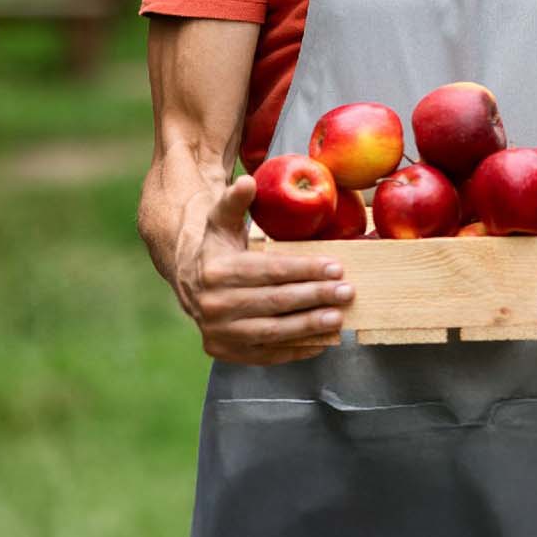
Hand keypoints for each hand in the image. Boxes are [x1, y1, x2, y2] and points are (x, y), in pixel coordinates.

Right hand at [173, 174, 354, 364]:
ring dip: (309, 326)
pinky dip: (294, 350)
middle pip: (275, 301)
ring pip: (272, 331)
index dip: (305, 269)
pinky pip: (265, 354)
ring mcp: (219, 333)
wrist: (189, 281)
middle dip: (315, 296)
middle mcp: (213, 305)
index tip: (335, 267)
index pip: (270, 271)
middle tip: (346, 291)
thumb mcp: (221, 219)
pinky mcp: (225, 352)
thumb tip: (248, 182)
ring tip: (338, 317)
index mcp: (216, 271)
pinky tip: (320, 341)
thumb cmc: (217, 246)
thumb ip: (235, 201)